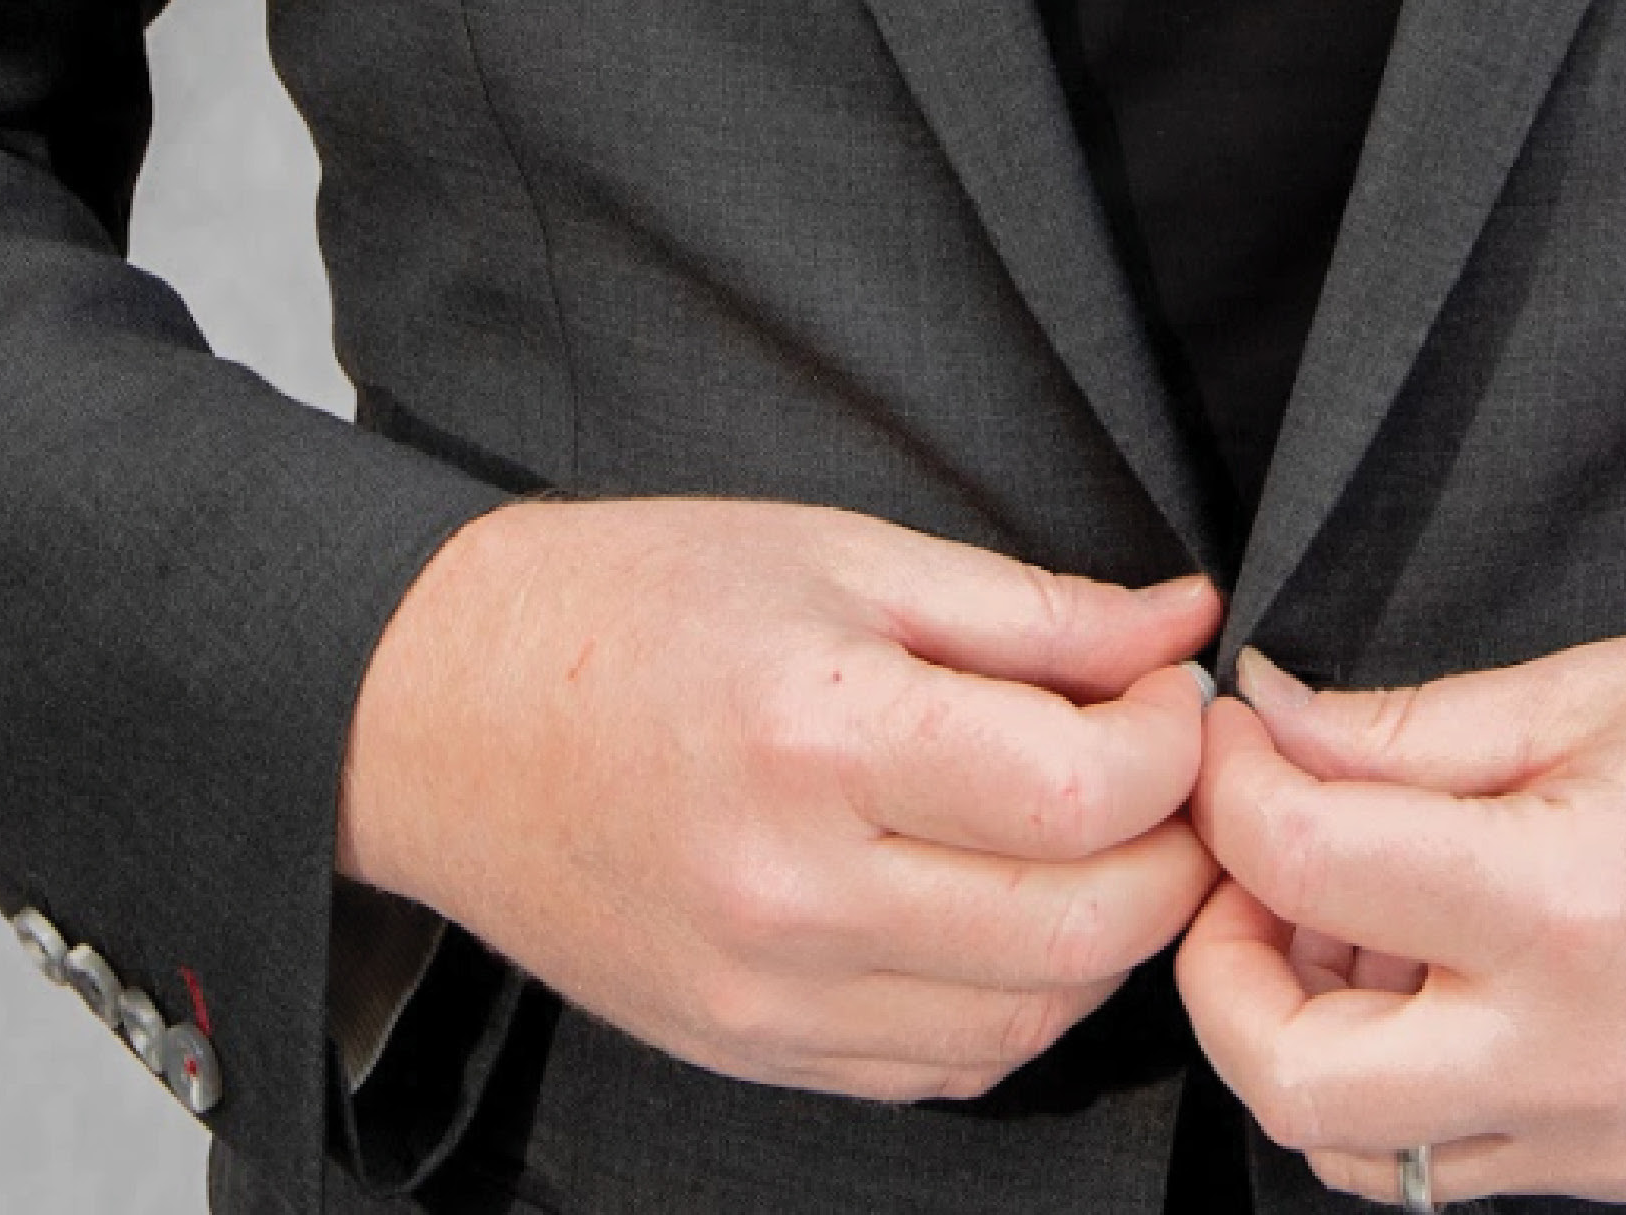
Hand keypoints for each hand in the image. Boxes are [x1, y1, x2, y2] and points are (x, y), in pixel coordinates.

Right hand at [337, 494, 1224, 1102]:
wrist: (440, 713)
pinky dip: (1014, 1001)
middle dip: (1174, 852)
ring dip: (1108, 938)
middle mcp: (792, 894)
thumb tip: (1184, 631)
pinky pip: (942, 1068)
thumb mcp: (850, 556)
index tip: (1169, 694)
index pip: (1083, 795)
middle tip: (1169, 775)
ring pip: (1029, 1019)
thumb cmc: (637, 608)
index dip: (1174, 746)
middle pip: (1083, 930)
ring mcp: (763, 995)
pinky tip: (1007, 910)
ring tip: (1096, 838)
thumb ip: (1038, 614)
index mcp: (821, 741)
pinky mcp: (746, 1048)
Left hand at [1174, 629, 1625, 1202]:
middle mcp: (1563, 1047)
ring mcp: (1588, 1130)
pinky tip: (1435, 990)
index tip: (1236, 748)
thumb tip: (1275, 727)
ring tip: (1356, 931)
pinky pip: (1443, 1164)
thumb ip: (1418, 727)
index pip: (1309, 865)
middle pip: (1289, 1072)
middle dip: (1222, 968)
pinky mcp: (1613, 1167)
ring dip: (1305, 1040)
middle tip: (1248, 876)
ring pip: (1350, 1146)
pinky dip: (1394, 1090)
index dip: (1237, 790)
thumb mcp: (1605, 688)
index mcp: (1560, 902)